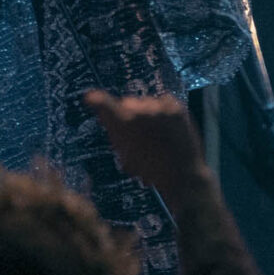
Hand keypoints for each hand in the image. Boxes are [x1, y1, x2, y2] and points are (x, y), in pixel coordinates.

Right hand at [85, 90, 206, 203]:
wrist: (183, 176)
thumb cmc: (152, 171)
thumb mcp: (125, 155)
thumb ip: (116, 135)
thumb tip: (106, 119)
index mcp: (123, 123)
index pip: (104, 104)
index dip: (97, 100)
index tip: (90, 98)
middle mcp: (139, 110)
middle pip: (126, 104)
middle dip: (128, 114)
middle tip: (137, 131)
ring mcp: (159, 107)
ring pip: (145, 102)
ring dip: (147, 112)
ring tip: (156, 131)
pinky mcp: (175, 106)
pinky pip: (163, 100)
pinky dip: (163, 109)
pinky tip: (165, 123)